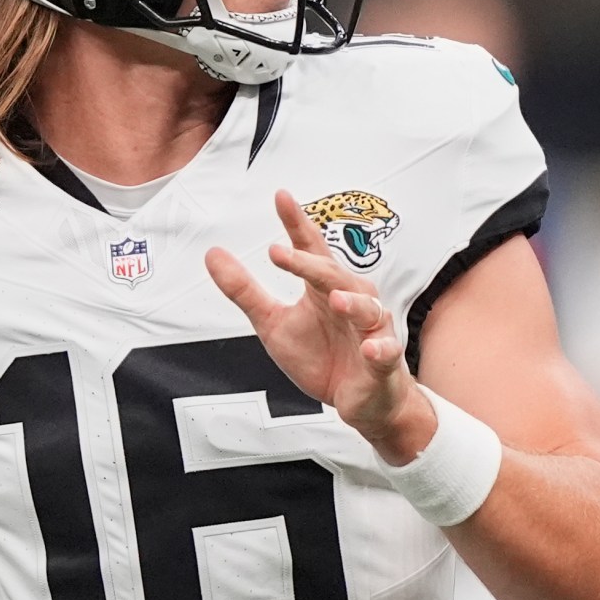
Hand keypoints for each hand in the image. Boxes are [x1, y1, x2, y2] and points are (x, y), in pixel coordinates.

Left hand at [206, 190, 436, 463]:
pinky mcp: (383, 361)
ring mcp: (371, 330)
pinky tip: (370, 348)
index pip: (311, 249)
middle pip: (332, 275)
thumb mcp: (273, 325)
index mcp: (324, 289)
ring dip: (352, 302)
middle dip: (309, 263)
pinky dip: (380, 349)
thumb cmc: (324, 358)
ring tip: (333, 299)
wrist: (361, 402)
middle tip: (280, 252)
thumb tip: (213, 255)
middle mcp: (352, 301)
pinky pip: (385, 351)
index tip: (281, 198)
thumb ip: (245, 291)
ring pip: (366, 308)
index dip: (297, 224)